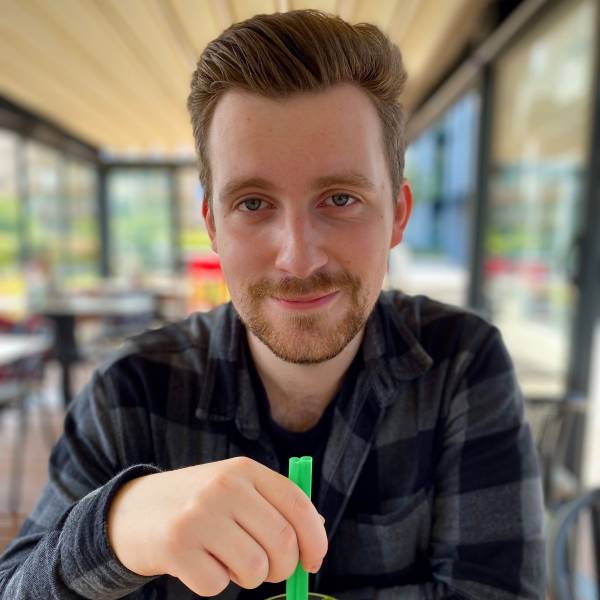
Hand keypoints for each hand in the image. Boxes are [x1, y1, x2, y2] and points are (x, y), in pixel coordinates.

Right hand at [107, 457, 327, 595]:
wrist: (132, 510)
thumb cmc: (197, 503)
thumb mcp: (235, 489)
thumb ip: (274, 504)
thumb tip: (318, 530)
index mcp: (244, 470)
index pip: (298, 505)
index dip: (315, 539)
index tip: (313, 561)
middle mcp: (224, 487)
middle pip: (283, 542)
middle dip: (284, 568)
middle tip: (270, 569)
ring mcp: (199, 515)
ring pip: (255, 568)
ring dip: (249, 577)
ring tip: (229, 561)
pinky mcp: (176, 545)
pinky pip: (217, 585)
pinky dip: (215, 583)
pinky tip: (200, 563)